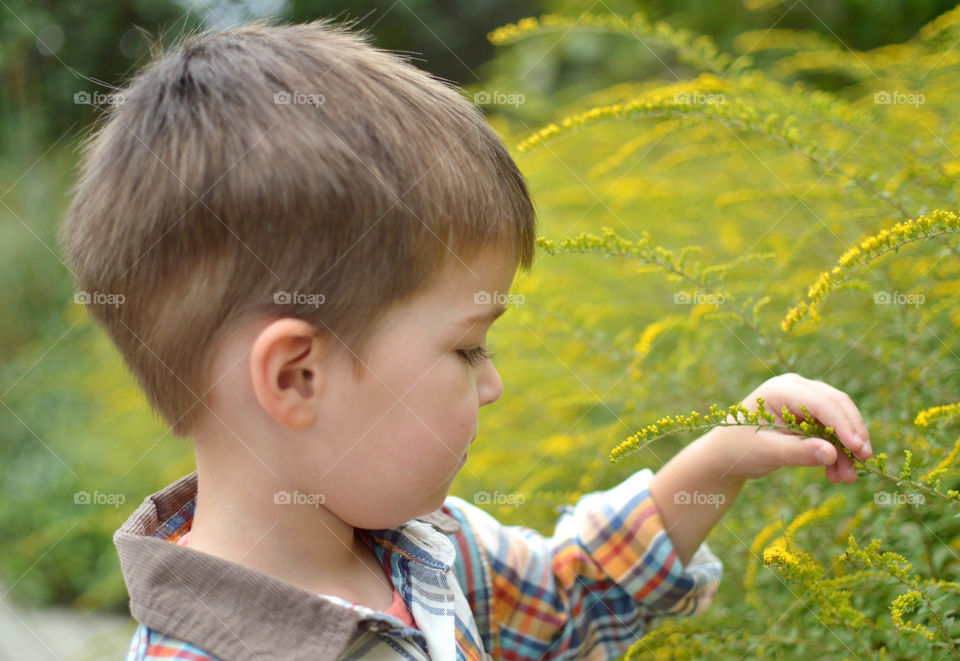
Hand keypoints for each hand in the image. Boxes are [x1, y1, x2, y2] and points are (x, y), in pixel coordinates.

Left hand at [707, 372, 871, 481]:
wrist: (726, 454)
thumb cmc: (740, 449)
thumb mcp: (768, 451)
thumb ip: (798, 452)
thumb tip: (833, 453)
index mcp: (781, 389)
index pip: (821, 403)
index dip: (843, 425)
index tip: (859, 449)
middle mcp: (795, 388)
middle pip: (836, 406)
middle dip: (852, 435)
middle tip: (865, 461)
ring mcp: (802, 399)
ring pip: (838, 420)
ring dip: (846, 448)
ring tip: (848, 478)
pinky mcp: (807, 415)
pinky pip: (831, 431)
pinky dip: (836, 452)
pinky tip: (836, 474)